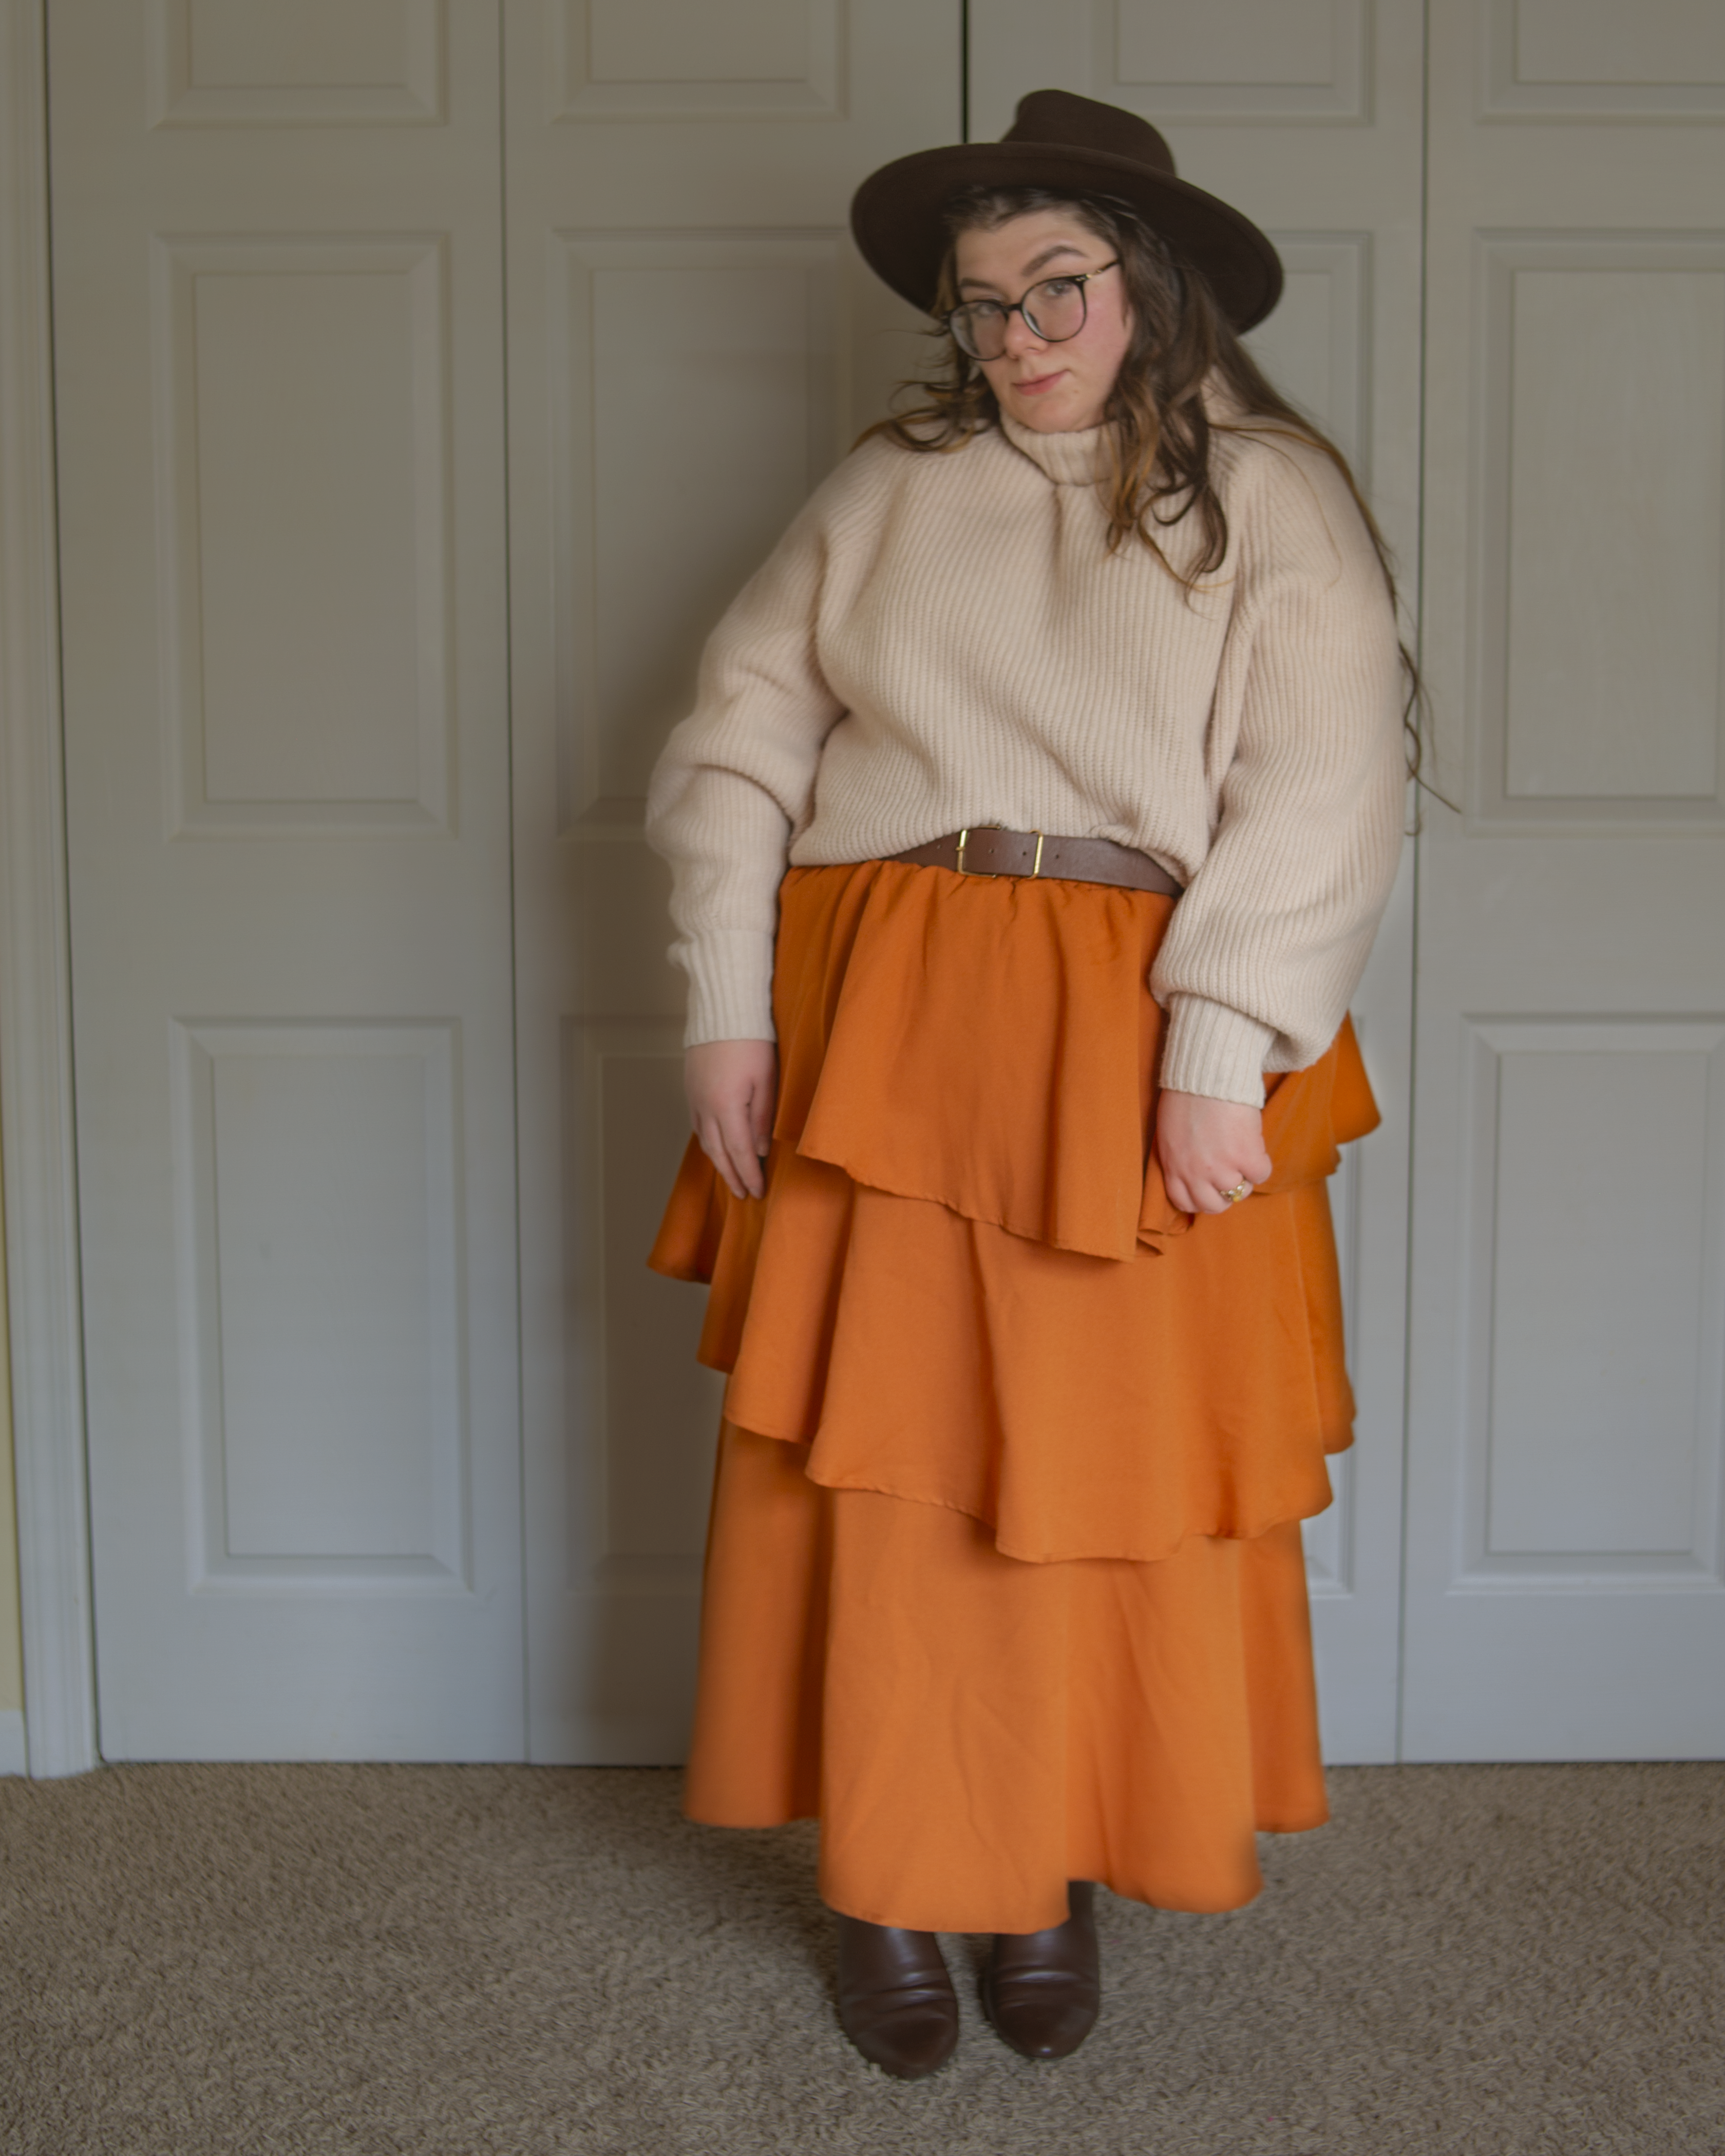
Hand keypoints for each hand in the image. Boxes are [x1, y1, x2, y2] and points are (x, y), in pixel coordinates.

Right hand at [686, 1039, 777, 1200]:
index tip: (757, 1193)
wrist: (723, 1010)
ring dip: (718, 1162)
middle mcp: (705, 1107)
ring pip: (704, 1140)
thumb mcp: (767, 1080)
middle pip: (718, 1152)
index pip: (739, 1153)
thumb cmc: (752, 1041)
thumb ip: (762, 1118)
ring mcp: (694, 1098)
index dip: (748, 1175)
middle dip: (732, 1176)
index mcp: (727, 1107)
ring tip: (731, 1176)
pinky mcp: (690, 1088)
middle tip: (742, 1195)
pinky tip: (716, 1146)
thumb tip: (759, 1150)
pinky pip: (697, 1124)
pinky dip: (708, 1141)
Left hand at [1154, 1089, 1273, 1216]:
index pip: (1185, 1203)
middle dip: (1225, 1195)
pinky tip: (1255, 1144)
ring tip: (1244, 1154)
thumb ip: (1179, 1156)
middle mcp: (1195, 1173)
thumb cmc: (1186, 1094)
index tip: (1210, 1189)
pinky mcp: (1246, 1156)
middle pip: (1214, 1206)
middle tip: (1232, 1175)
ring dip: (1245, 1176)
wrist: (1207, 1073)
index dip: (1201, 1199)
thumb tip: (1192, 1168)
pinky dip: (1261, 1163)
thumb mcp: (1171, 1132)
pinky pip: (1261, 1174)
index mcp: (1173, 1166)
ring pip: (1240, 1192)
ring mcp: (1221, 1168)